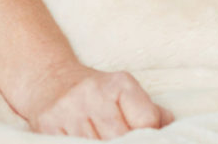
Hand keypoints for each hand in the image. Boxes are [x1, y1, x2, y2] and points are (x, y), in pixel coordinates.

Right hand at [22, 64, 172, 138]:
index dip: (150, 135)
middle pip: (122, 138)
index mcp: (119, 84)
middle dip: (128, 143)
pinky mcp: (48, 126)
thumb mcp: (126, 91)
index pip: (147, 121)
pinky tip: (89, 142)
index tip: (147, 137)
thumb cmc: (97, 91)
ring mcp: (68, 111)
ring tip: (107, 138)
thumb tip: (170, 129)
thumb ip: (150, 111)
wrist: (51, 79)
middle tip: (129, 140)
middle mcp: (93, 94)